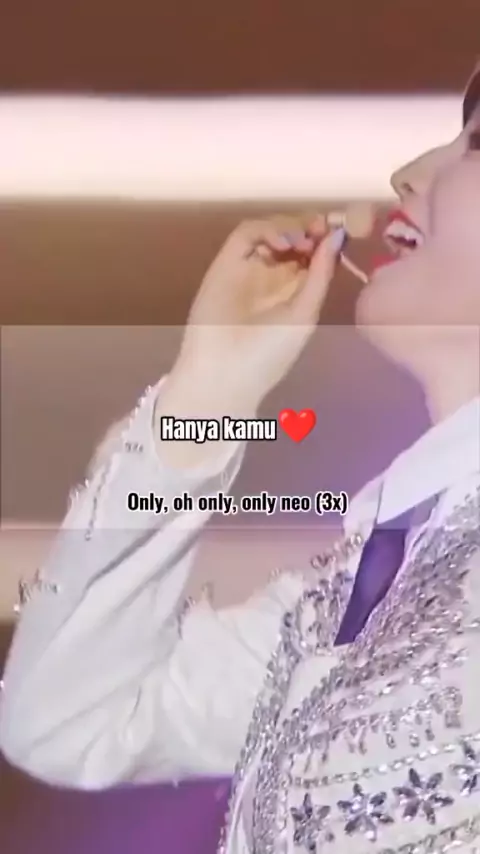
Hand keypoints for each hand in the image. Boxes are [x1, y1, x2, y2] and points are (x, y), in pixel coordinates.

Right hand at [173, 213, 345, 410]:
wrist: (223, 370)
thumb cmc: (269, 351)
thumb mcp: (305, 313)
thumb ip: (321, 274)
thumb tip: (337, 236)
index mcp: (295, 292)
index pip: (314, 256)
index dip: (327, 241)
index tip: (339, 231)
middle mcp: (272, 276)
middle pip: (295, 238)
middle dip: (310, 229)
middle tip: (321, 228)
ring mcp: (249, 267)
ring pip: (272, 231)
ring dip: (290, 228)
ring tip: (301, 241)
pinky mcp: (226, 261)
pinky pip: (246, 234)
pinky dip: (266, 229)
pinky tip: (282, 242)